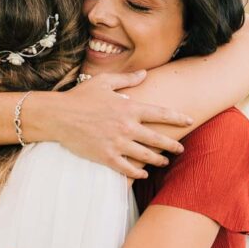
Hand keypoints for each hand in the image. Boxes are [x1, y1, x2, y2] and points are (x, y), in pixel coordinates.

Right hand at [46, 70, 192, 178]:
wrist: (59, 116)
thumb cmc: (81, 97)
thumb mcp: (105, 82)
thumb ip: (127, 79)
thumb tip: (144, 73)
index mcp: (129, 108)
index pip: (161, 113)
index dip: (178, 118)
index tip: (189, 121)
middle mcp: (127, 127)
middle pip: (158, 139)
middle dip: (172, 145)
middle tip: (181, 149)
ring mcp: (117, 143)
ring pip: (146, 156)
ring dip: (158, 160)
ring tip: (164, 162)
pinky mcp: (106, 157)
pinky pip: (128, 168)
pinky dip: (138, 172)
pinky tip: (143, 174)